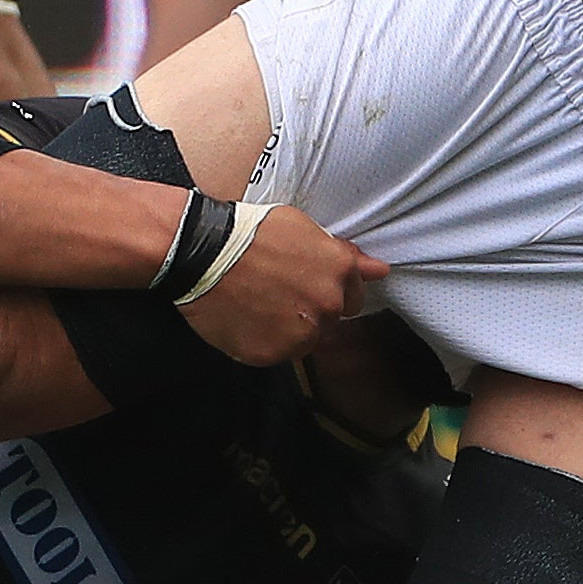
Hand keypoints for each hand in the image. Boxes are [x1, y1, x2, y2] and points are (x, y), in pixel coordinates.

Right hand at [181, 203, 388, 365]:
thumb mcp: (303, 229)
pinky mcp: (271, 353)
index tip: (304, 285)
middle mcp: (327, 306)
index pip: (352, 299)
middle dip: (309, 312)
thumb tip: (380, 270)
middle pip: (328, 322)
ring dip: (287, 330)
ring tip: (258, 305)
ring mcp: (300, 333)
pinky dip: (262, 341)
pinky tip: (245, 319)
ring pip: (303, 342)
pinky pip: (274, 354)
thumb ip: (344, 255)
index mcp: (340, 272)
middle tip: (277, 293)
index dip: (327, 291)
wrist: (202, 251)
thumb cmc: (250, 233)